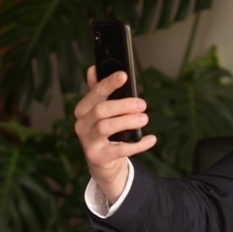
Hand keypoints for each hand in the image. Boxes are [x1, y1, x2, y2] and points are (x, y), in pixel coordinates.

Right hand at [73, 66, 156, 202]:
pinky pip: (119, 150)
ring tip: (144, 118)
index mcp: (83, 110)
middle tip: (142, 104)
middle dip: (123, 105)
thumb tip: (93, 68)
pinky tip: (151, 139)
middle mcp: (81, 125)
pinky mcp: (98, 158)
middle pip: (101, 110)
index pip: (95, 93)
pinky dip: (137, 144)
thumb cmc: (104, 132)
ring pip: (106, 127)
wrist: (102, 162)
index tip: (124, 76)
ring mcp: (88, 142)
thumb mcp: (101, 111)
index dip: (109, 83)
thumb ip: (99, 91)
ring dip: (128, 121)